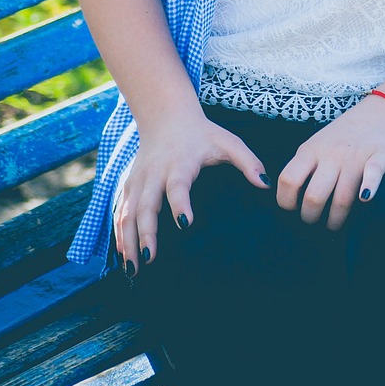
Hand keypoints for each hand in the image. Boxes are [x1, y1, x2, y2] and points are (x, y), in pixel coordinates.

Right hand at [114, 105, 269, 272]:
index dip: (180, 204)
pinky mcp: (128, 185)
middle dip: (146, 233)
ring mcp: (138, 180)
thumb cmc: (202, 134)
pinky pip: (120, 212)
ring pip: (128, 212)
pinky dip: (119, 235)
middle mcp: (155, 173)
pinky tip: (123, 256)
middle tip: (151, 259)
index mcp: (180, 163)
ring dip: (128, 240)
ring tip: (134, 269)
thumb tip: (266, 185)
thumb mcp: (228, 142)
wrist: (166, 116)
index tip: (186, 224)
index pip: (178, 185)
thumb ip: (248, 162)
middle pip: (147, 205)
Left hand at [275, 94, 384, 230]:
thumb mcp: (318, 142)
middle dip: (311, 218)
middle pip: (313, 197)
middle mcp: (331, 154)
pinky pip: (373, 174)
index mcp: (311, 149)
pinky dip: (369, 189)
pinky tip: (366, 199)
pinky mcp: (381, 156)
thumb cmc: (348, 132)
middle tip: (315, 222)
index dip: (286, 202)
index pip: (288, 180)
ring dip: (336, 220)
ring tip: (335, 225)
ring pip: (341, 198)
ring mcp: (356, 156)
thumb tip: (288, 196)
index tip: (293, 210)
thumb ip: (304, 164)